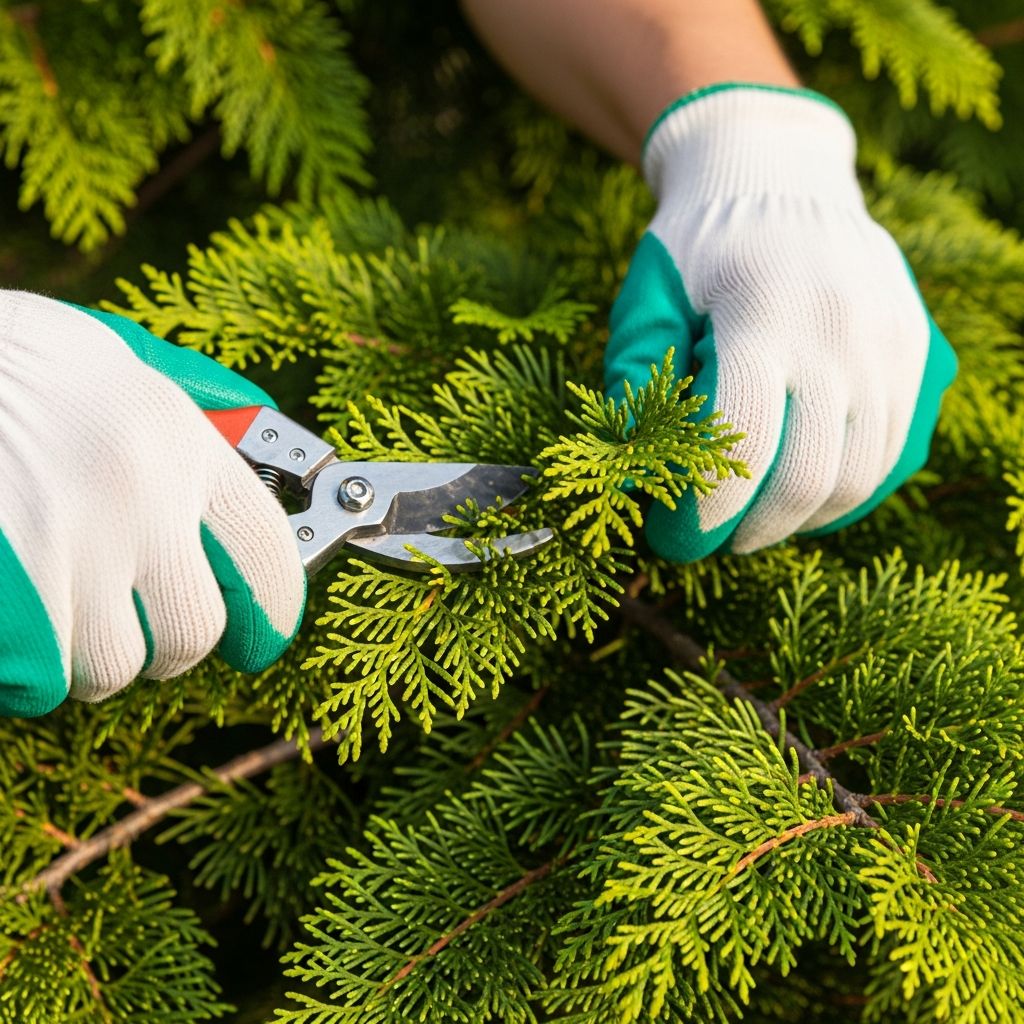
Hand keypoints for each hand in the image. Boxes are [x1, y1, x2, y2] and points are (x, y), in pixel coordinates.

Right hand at [0, 292, 305, 715]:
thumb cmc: (9, 358)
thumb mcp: (113, 356)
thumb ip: (194, 408)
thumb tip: (263, 445)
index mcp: (177, 440)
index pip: (267, 553)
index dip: (273, 607)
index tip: (263, 636)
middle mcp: (136, 500)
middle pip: (192, 632)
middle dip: (166, 646)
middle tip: (136, 628)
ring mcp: (63, 552)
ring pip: (107, 666)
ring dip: (84, 655)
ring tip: (50, 599)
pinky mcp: (8, 604)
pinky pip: (34, 677)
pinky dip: (22, 662)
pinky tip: (9, 609)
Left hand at [605, 85, 956, 561]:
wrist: (780, 176)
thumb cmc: (696, 249)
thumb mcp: (647, 303)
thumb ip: (634, 391)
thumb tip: (629, 485)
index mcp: (760, 314)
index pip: (740, 448)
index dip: (701, 514)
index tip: (670, 540)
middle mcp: (841, 331)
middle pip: (809, 479)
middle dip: (752, 532)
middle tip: (715, 540)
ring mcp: (893, 342)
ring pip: (861, 478)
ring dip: (801, 520)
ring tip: (757, 516)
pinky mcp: (922, 352)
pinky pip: (894, 453)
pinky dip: (847, 491)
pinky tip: (804, 486)